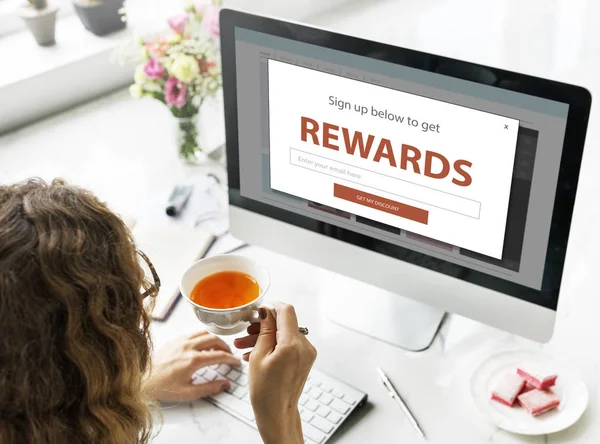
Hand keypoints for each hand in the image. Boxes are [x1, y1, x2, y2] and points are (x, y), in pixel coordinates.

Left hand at [145, 330, 240, 402]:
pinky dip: (203, 337)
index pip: (219, 355)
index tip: (236, 362)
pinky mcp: (174, 339)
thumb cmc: (162, 387)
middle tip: (228, 354)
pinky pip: (194, 333)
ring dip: (214, 340)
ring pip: (204, 333)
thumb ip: (209, 388)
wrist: (141, 379)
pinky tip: (202, 346)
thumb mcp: (187, 393)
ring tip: (217, 349)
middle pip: (214, 340)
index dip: (231, 358)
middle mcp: (188, 347)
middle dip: (225, 346)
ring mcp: (181, 341)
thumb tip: (225, 384)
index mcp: (193, 360)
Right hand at [234, 303, 316, 443]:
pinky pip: (288, 344)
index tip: (259, 311)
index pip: (286, 311)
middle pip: (284, 323)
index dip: (272, 307)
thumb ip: (264, 330)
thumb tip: (267, 312)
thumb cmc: (265, 391)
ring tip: (244, 346)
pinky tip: (256, 353)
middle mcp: (304, 346)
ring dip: (266, 337)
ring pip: (284, 334)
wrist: (276, 413)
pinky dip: (274, 345)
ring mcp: (307, 353)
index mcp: (292, 344)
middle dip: (263, 326)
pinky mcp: (305, 359)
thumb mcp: (258, 355)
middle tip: (246, 332)